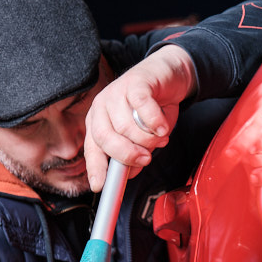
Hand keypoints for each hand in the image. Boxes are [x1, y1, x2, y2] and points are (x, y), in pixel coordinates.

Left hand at [84, 45, 198, 191]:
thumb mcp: (142, 136)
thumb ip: (134, 154)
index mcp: (100, 122)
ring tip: (161, 135)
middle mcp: (103, 107)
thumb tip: (129, 173)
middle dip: (127, 154)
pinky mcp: (135, 82)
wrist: (168, 75)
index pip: (93, 149)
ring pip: (127, 126)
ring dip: (149, 138)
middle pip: (106, 138)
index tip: (100, 186)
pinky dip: (155, 121)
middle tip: (146, 158)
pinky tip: (163, 126)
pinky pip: (142, 107)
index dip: (96, 169)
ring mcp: (116, 92)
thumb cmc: (153, 107)